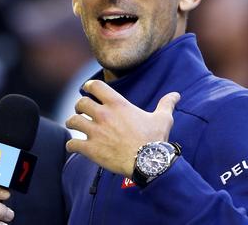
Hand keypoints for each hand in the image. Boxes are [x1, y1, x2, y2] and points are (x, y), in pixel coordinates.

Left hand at [65, 80, 179, 177]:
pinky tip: (74, 147)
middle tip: (82, 111)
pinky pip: (72, 144)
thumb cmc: (155, 139)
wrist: (149, 162)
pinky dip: (71, 146)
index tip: (88, 90)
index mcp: (118, 104)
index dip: (89, 87)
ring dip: (72, 123)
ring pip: (73, 121)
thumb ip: (166, 104)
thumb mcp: (163, 118)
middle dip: (79, 107)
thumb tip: (176, 95)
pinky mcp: (91, 149)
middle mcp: (103, 115)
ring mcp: (95, 132)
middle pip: (81, 103)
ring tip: (75, 126)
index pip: (95, 86)